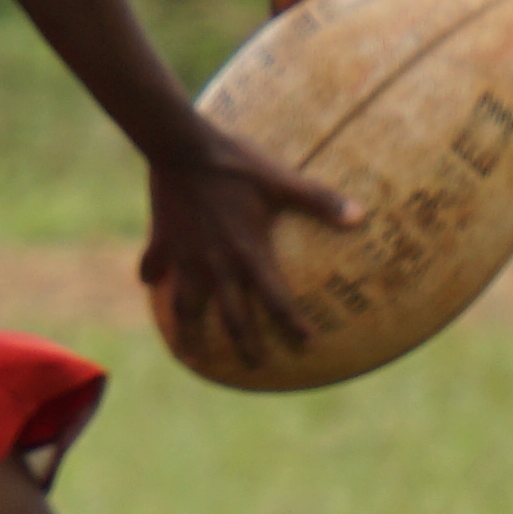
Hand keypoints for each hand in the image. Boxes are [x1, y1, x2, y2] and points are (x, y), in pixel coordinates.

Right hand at [138, 121, 360, 368]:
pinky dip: (152, 277)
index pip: (276, 301)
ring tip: (189, 349)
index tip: (306, 343)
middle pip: (232, 318)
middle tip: (253, 367)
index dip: (292, 325)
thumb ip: (320, 200)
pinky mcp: (161, 242)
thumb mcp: (282, 180)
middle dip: (244, 347)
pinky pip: (153, 268)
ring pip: (185, 306)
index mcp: (249, 254)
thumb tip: (361, 216)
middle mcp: (218, 265)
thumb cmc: (236, 163)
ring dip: (189, 329)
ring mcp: (186, 257)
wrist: (183, 146)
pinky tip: (151, 282)